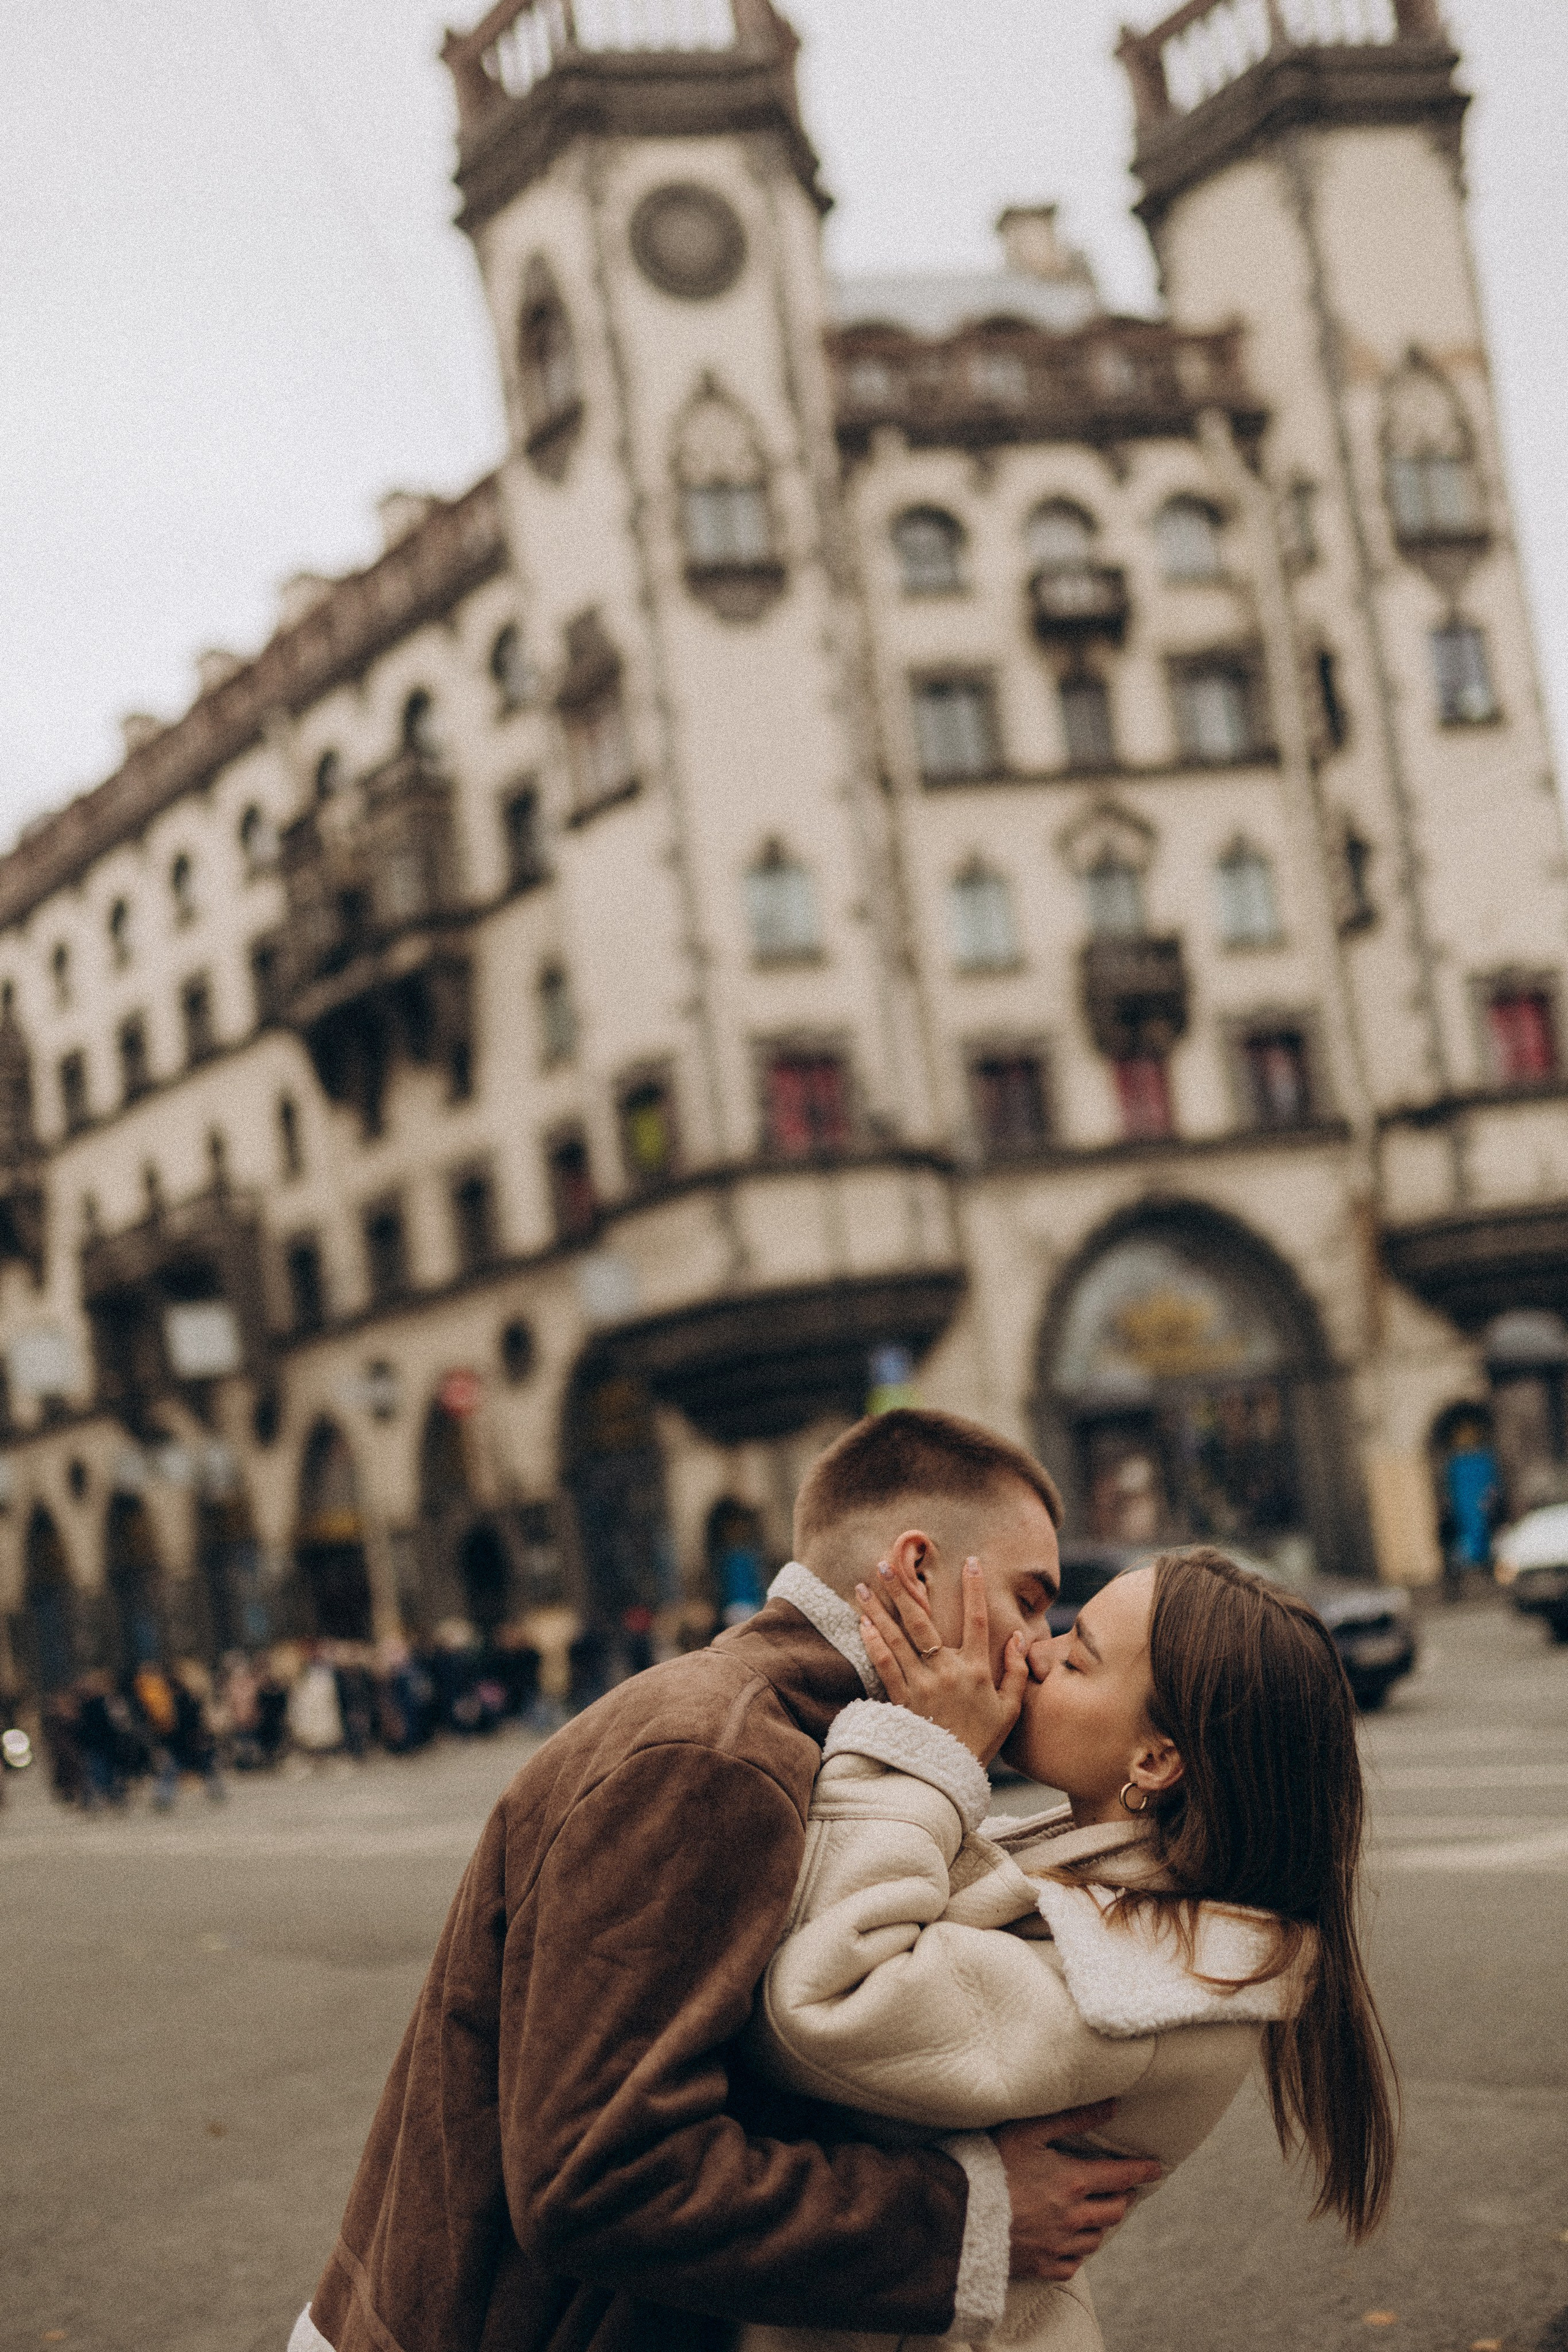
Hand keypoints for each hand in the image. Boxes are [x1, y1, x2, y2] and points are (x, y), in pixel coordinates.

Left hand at [855, 1554, 1027, 1766]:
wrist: (949, 1774)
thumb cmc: (981, 1740)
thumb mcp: (1009, 1708)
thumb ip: (1016, 1671)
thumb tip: (1017, 1637)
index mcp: (976, 1670)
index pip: (977, 1621)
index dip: (975, 1590)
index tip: (971, 1562)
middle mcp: (947, 1671)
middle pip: (922, 1621)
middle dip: (902, 1589)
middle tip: (886, 1563)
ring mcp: (921, 1684)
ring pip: (896, 1638)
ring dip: (878, 1610)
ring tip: (862, 1586)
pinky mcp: (901, 1698)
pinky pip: (884, 1665)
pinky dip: (873, 1643)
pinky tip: (862, 1624)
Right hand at [995, 2106, 1162, 2280]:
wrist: (958, 2214)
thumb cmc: (991, 2164)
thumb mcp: (1029, 2131)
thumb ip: (1073, 2118)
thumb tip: (1112, 2105)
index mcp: (1073, 2182)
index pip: (1122, 2176)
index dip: (1142, 2170)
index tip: (1156, 2168)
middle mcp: (1073, 2218)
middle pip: (1115, 2210)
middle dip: (1122, 2196)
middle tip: (1121, 2187)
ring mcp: (1059, 2246)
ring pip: (1097, 2238)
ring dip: (1101, 2223)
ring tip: (1095, 2210)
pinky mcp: (1042, 2267)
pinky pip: (1074, 2264)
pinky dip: (1078, 2251)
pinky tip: (1071, 2240)